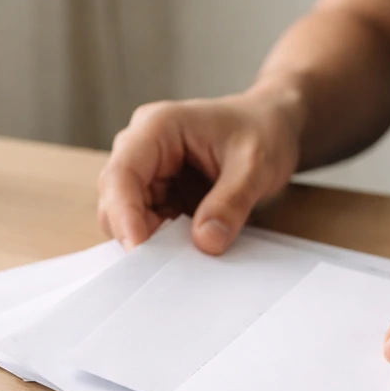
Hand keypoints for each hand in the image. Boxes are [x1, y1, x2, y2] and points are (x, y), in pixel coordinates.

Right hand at [97, 86, 302, 253]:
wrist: (274, 126)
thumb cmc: (262, 131)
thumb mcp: (256, 166)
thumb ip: (231, 202)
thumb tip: (205, 242)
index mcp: (157, 127)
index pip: (122, 173)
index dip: (124, 214)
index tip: (138, 250)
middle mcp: (142, 148)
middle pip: (115, 198)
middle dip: (135, 232)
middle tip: (163, 265)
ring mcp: (149, 172)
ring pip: (127, 216)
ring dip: (150, 240)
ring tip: (183, 256)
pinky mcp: (159, 193)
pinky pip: (148, 223)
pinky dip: (162, 243)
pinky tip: (186, 250)